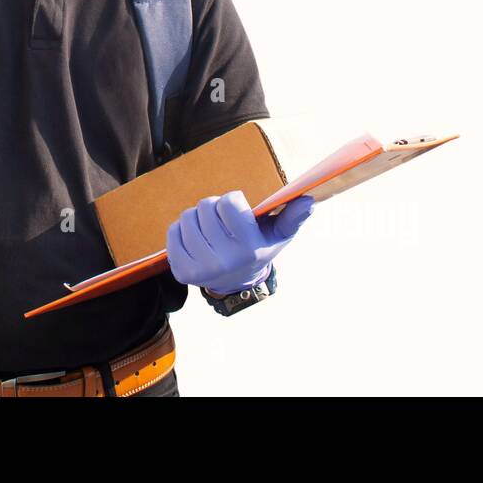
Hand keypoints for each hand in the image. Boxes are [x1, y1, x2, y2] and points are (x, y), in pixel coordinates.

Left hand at [166, 192, 313, 296]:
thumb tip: (309, 200)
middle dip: (214, 207)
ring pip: (187, 217)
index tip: (238, 211)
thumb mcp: (279, 235)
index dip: (233, 201)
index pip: (228, 202)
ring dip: (197, 217)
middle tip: (222, 221)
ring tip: (210, 230)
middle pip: (205, 206)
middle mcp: (224, 261)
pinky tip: (197, 240)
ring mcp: (201, 269)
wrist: (237, 283)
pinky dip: (182, 230)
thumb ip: (293, 216)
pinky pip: (173, 232)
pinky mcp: (182, 272)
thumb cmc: (258, 248)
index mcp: (248, 249)